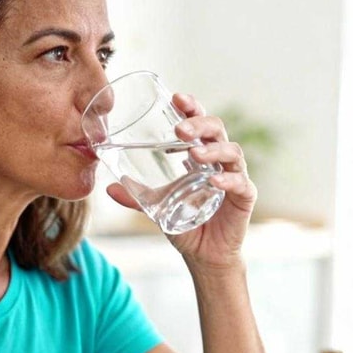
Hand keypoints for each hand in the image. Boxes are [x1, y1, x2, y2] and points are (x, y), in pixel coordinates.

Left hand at [106, 92, 255, 270]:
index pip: (199, 122)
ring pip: (231, 151)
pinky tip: (214, 179)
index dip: (191, 107)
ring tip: (193, 153)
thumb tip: (108, 187)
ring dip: (212, 149)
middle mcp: (219, 160)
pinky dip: (228, 179)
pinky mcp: (245, 197)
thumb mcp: (156, 206)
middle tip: (179, 128)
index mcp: (200, 153)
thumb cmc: (184, 222)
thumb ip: (135, 196)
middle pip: (217, 129)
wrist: (204, 254)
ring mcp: (234, 176)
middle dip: (199, 123)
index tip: (176, 97)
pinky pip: (241, 182)